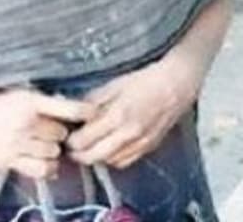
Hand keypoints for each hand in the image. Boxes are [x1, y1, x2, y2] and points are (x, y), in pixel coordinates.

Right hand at [0, 88, 97, 179]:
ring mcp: (17, 143)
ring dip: (52, 149)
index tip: (94, 112)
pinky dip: (47, 167)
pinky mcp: (10, 160)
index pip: (66, 108)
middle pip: (61, 134)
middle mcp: (24, 122)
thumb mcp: (19, 94)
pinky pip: (42, 170)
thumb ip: (44, 103)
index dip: (84, 111)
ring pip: (54, 152)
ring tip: (40, 142)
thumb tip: (76, 112)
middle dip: (59, 132)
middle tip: (48, 128)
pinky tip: (42, 159)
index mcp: (28, 100)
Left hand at [65, 54, 202, 168]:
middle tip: (71, 147)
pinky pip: (125, 161)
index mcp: (117, 115)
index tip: (66, 136)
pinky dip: (112, 159)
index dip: (71, 141)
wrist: (176, 85)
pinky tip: (108, 149)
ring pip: (108, 162)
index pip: (84, 139)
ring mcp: (140, 143)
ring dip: (95, 157)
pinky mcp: (148, 147)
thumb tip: (74, 110)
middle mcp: (128, 133)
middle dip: (79, 154)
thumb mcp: (114, 85)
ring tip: (89, 147)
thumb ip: (93, 101)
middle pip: (94, 156)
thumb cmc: (146, 80)